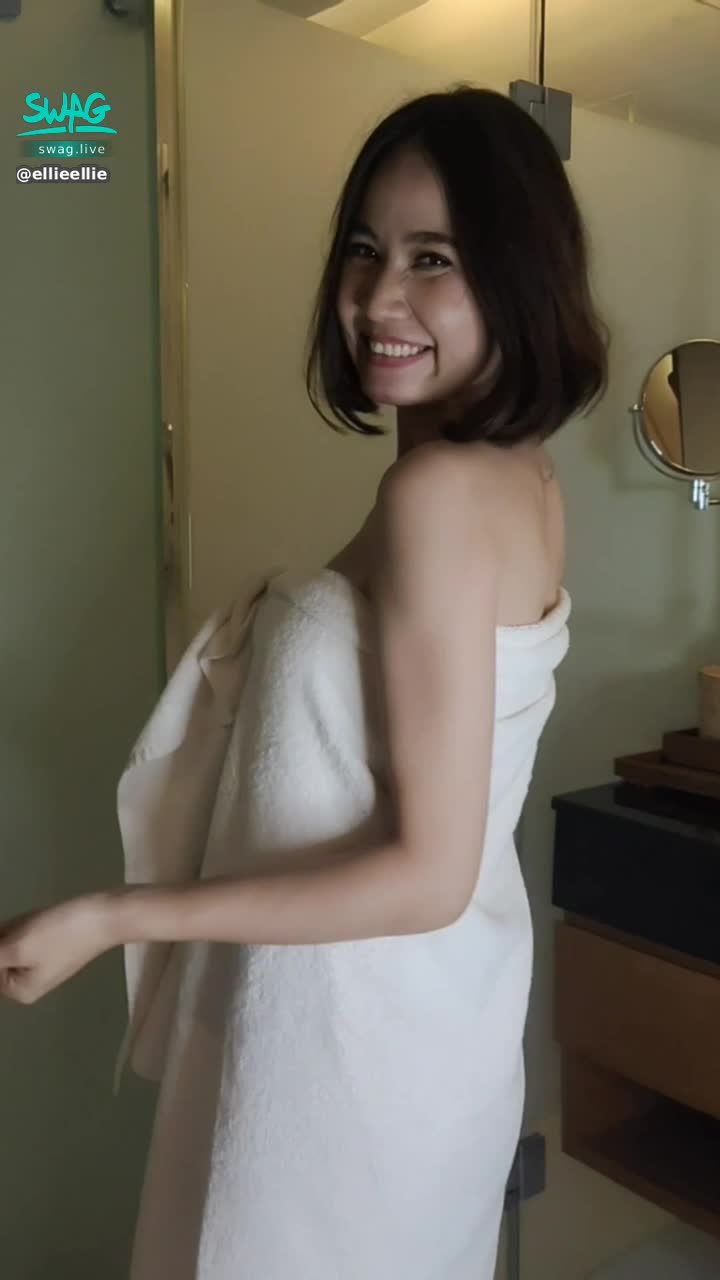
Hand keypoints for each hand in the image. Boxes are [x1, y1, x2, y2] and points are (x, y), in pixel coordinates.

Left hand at [0, 894, 117, 1005]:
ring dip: (14, 928)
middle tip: (27, 928)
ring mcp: (41, 963)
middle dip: (5, 935)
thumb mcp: (15, 946)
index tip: (13, 936)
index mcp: (19, 991)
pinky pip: (24, 936)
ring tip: (36, 922)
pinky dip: (25, 924)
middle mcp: (28, 983)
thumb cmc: (60, 934)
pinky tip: (40, 918)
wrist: (104, 915)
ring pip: (8, 943)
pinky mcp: (51, 945)